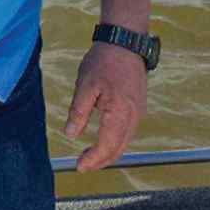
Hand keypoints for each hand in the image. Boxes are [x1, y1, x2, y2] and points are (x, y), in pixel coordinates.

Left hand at [64, 42, 146, 171]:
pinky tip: (103, 138)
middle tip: (82, 164)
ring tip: (89, 154)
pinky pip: (128, 131)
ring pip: (125, 142)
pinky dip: (116, 140)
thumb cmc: (104, 60)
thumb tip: (70, 134)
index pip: (107, 145)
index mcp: (119, 112)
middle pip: (118, 148)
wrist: (125, 42)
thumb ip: (78, 112)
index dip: (93, 160)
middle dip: (101, 160)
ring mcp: (139, 112)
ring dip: (109, 152)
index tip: (79, 166)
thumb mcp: (85, 85)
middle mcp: (133, 116)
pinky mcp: (139, 107)